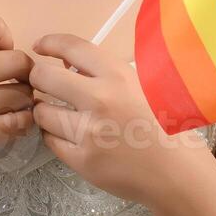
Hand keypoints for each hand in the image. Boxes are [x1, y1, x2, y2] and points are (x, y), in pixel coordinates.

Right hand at [0, 15, 35, 188]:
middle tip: (14, 82)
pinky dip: (22, 122)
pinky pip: (17, 124)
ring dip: (23, 99)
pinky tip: (11, 122)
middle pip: (18, 61)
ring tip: (11, 104)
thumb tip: (4, 48)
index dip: (6, 41)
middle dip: (23, 72)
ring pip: (22, 94)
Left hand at [28, 33, 212, 205]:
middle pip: (43, 78)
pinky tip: (69, 136)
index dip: (49, 43)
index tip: (39, 47)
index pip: (71, 47)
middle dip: (38, 79)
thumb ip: (107, 73)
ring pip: (42, 112)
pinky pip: (50, 141)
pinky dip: (55, 136)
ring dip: (45, 111)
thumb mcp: (141, 86)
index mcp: (117, 75)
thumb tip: (66, 64)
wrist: (177, 172)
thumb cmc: (164, 125)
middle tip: (42, 85)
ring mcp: (88, 132)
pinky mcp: (82, 160)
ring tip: (58, 114)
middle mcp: (99, 99)